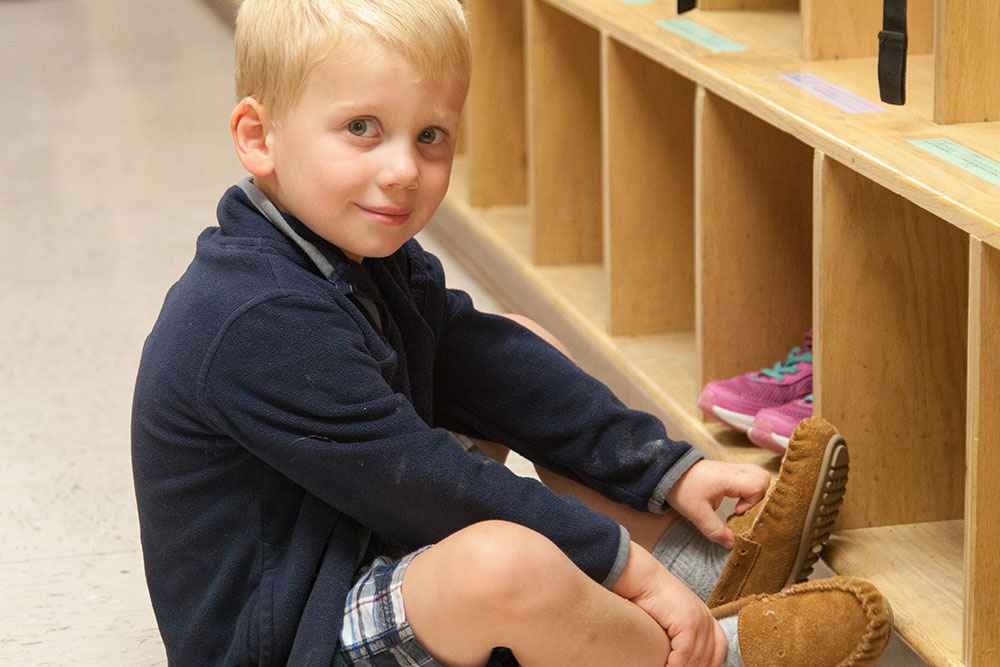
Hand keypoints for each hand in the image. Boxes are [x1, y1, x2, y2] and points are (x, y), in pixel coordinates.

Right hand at [615, 546, 726, 666]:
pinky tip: (664, 665)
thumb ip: (681, 635)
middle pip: (708, 657)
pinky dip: (674, 664)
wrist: (643, 579)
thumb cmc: (651, 598)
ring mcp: (699, 619)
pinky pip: (685, 653)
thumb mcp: (673, 618)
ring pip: (696, 658)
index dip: (709, 664)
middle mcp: (706, 618)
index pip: (719, 649)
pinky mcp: (688, 621)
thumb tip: (678, 656)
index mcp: (706, 617)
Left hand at [665, 460, 769, 547]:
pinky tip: (736, 498)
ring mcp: (730, 468)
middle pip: (763, 477)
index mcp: (729, 478)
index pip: (758, 485)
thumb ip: (715, 530)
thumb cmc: (681, 488)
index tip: (737, 511)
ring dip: (755, 490)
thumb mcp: (697, 513)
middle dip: (760, 495)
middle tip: (743, 508)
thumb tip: (731, 544)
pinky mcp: (726, 471)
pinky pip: (747, 475)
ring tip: (741, 504)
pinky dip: (748, 486)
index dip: (754, 501)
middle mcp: (733, 470)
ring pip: (757, 474)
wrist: (666, 471)